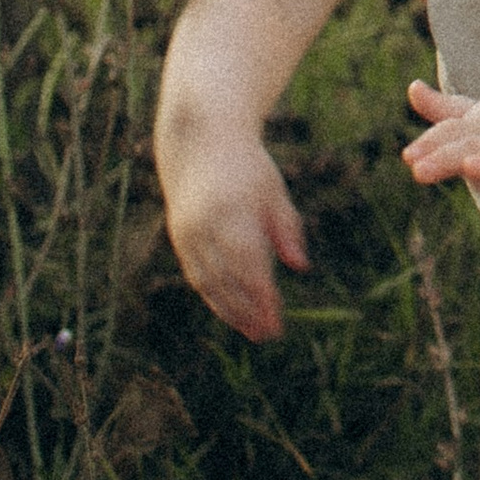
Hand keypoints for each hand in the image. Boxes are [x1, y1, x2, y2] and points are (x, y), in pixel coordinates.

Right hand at [160, 133, 310, 341]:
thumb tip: (299, 267)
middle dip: (246, 312)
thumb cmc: (248, 167)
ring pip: (207, 282)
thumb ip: (287, 229)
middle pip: (224, 280)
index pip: (247, 265)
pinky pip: (196, 274)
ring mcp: (187, 234)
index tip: (278, 319)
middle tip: (268, 335)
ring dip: (229, 310)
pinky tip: (231, 310)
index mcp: (230, 213)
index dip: (261, 296)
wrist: (200, 144)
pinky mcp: (179, 238)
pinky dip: (214, 295)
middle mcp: (203, 227)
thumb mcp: (273, 192)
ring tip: (251, 331)